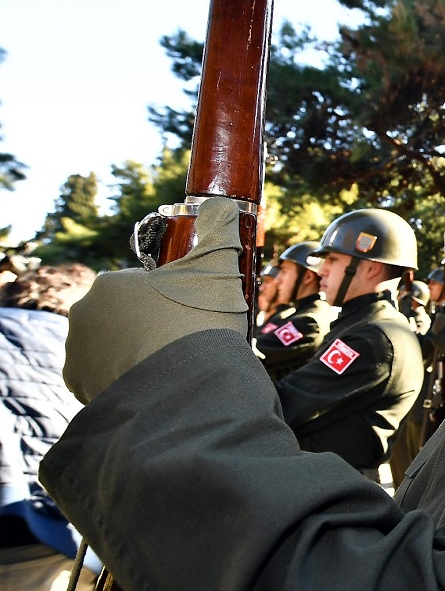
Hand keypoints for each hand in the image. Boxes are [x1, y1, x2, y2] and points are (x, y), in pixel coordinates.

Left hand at [64, 198, 248, 403]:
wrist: (185, 386)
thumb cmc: (199, 322)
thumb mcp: (218, 266)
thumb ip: (219, 231)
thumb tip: (221, 204)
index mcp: (109, 283)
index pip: (140, 285)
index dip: (168, 296)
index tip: (189, 311)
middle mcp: (83, 313)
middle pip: (121, 314)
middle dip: (146, 322)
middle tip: (181, 336)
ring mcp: (78, 352)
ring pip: (111, 344)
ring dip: (132, 349)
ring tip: (168, 361)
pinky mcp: (80, 385)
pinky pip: (103, 375)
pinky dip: (123, 376)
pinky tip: (150, 379)